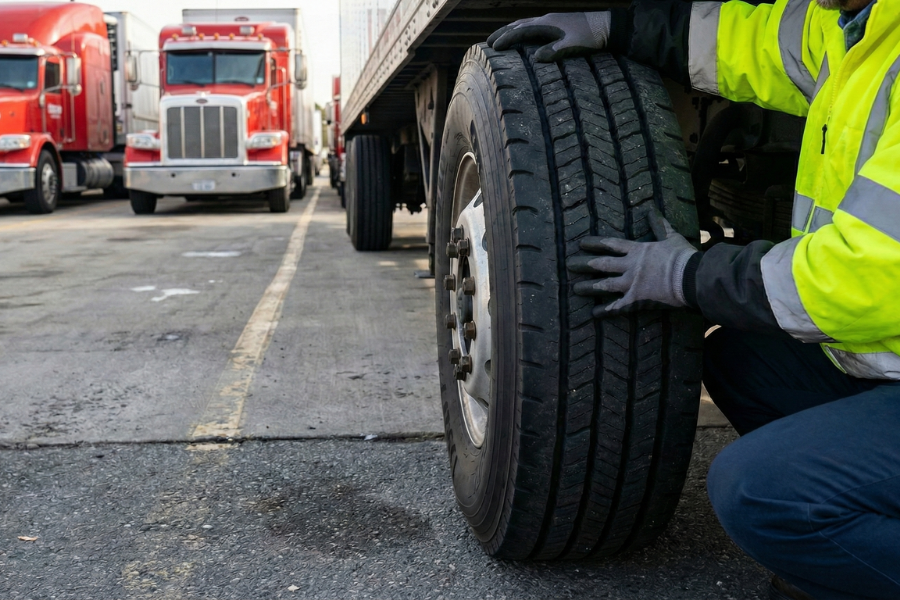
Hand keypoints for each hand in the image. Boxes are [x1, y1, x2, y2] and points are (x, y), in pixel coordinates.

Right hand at [487, 12, 611, 62]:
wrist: (606, 26)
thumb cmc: (590, 37)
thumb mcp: (572, 46)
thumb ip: (554, 52)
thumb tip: (535, 58)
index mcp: (547, 24)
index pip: (521, 31)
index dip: (507, 39)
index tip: (494, 47)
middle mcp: (546, 19)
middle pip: (518, 24)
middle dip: (502, 32)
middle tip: (487, 41)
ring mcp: (551, 21)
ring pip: (525, 23)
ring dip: (510, 30)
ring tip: (500, 38)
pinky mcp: (556, 24)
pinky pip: (533, 26)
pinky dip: (521, 30)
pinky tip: (522, 36)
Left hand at [568, 209, 697, 317]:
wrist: (691, 277)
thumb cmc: (683, 256)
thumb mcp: (670, 237)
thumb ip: (659, 224)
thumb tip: (652, 209)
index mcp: (638, 250)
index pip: (611, 244)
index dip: (595, 243)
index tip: (581, 243)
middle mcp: (630, 266)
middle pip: (602, 264)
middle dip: (584, 264)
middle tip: (569, 264)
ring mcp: (632, 284)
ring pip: (605, 285)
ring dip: (589, 287)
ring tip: (575, 289)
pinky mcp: (637, 300)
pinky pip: (617, 307)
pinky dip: (605, 311)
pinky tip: (593, 313)